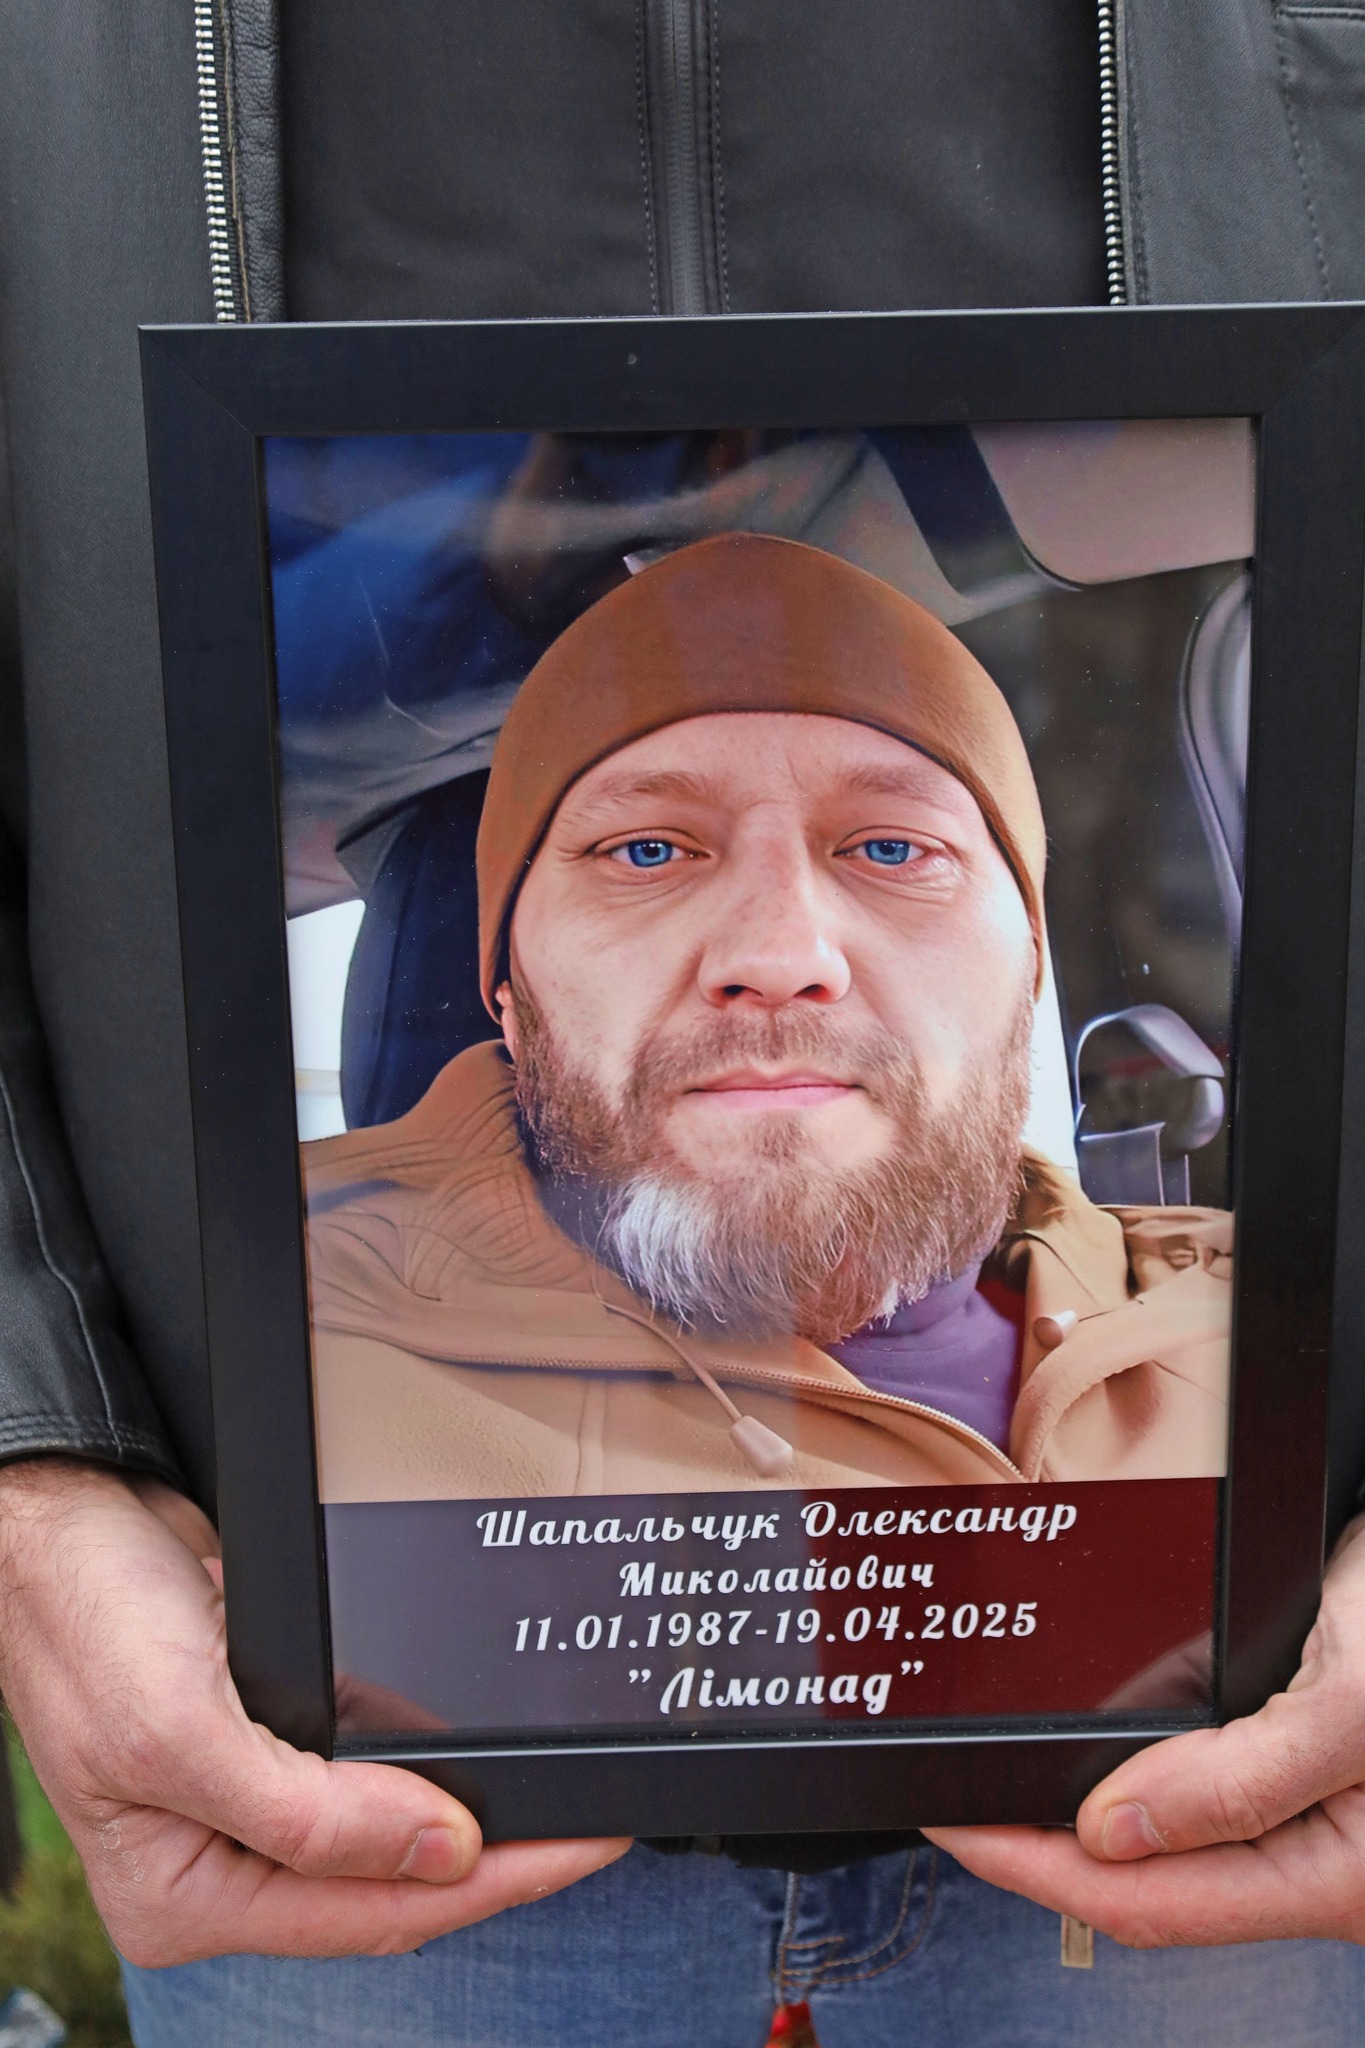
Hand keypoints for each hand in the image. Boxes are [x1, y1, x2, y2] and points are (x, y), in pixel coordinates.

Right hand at [0, 1459, 626, 1964]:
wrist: (65, 1513)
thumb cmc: (86, 1621)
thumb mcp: (178, 1732)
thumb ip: (309, 1814)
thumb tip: (440, 1853)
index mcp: (187, 1898)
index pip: (370, 1915)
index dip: (490, 1884)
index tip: (581, 1847)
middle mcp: (220, 1865)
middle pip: (388, 1886)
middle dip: (495, 1860)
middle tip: (593, 1823)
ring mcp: (247, 1803)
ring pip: (386, 1833)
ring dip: (466, 1814)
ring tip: (558, 1798)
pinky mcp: (269, 1737)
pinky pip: (367, 1766)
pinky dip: (424, 1756)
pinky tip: (474, 1746)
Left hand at [925, 1515, 1364, 1946]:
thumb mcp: (1354, 1704)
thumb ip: (1239, 1784)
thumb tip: (1111, 1831)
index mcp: (1336, 1881)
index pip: (1148, 1902)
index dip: (1034, 1869)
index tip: (953, 1827)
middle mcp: (1328, 1870)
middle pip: (1157, 1884)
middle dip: (1052, 1855)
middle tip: (962, 1804)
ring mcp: (1324, 1826)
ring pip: (1183, 1843)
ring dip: (1096, 1820)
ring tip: (1013, 1782)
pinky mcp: (1322, 1775)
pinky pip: (1219, 1795)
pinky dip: (1152, 1774)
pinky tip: (1110, 1744)